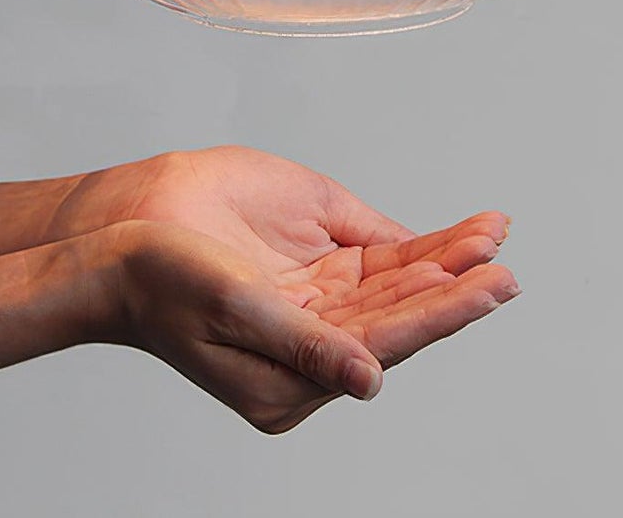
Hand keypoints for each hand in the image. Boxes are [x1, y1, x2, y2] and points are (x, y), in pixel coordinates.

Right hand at [61, 148, 517, 414]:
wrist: (117, 250)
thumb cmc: (161, 282)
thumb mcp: (234, 308)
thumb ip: (306, 345)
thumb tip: (369, 379)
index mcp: (288, 383)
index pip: (384, 341)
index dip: (441, 312)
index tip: (489, 286)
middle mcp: (308, 354)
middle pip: (398, 319)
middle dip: (455, 288)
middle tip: (505, 264)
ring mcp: (310, 318)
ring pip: (391, 294)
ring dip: (441, 266)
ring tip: (489, 239)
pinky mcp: (305, 285)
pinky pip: (371, 273)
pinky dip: (412, 254)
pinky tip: (446, 243)